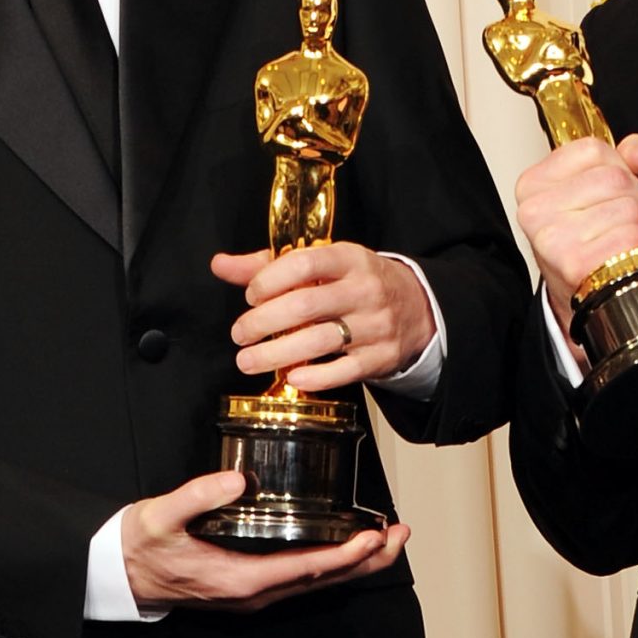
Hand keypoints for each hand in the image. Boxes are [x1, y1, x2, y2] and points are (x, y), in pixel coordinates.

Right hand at [119, 469, 408, 611]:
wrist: (116, 575)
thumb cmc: (138, 546)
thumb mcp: (158, 516)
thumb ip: (196, 497)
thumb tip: (234, 479)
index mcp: (237, 579)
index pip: (304, 569)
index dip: (343, 555)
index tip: (372, 537)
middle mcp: (252, 593)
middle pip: (322, 581)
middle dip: (365, 560)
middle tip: (399, 535)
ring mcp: (253, 594)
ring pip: (317, 583)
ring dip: (355, 563)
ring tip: (387, 539)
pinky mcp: (251, 587)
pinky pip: (302, 579)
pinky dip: (332, 564)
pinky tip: (347, 548)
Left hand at [213, 242, 436, 395]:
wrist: (417, 307)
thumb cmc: (355, 283)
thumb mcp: (324, 264)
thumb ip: (269, 265)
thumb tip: (220, 265)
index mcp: (349, 259)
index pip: (306, 262)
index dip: (270, 279)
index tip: (251, 294)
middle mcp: (364, 290)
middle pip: (305, 306)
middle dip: (263, 322)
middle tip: (239, 334)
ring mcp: (375, 325)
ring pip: (320, 341)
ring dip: (276, 354)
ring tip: (248, 360)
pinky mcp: (380, 357)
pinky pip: (344, 371)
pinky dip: (314, 378)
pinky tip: (290, 377)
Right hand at [512, 134, 637, 330]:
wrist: (583, 295)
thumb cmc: (587, 239)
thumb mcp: (597, 189)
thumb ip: (624, 158)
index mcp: (533, 183)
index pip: (593, 149)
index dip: (617, 167)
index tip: (607, 193)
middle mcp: (535, 210)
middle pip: (615, 178)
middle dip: (633, 198)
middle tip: (618, 222)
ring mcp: (554, 238)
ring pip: (628, 208)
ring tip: (620, 240)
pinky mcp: (576, 263)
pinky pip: (632, 237)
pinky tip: (623, 256)